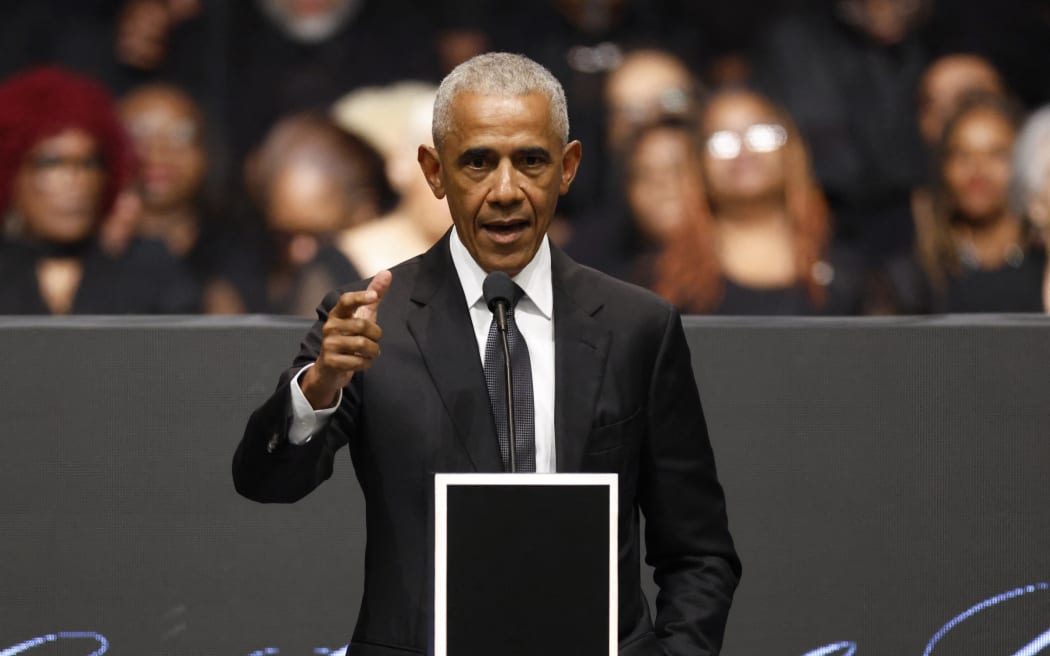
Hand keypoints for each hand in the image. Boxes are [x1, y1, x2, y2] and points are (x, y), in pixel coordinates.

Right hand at [301, 270, 392, 408]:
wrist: (329, 368)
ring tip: (372, 352)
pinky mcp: (330, 362)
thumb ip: (374, 295)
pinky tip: (363, 362)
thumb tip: (387, 272)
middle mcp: (330, 327)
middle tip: (376, 340)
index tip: (374, 296)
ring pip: (362, 344)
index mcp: (338, 314)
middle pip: (362, 325)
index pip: (346, 300)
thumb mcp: (362, 315)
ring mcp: (328, 344)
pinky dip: (366, 363)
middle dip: (376, 334)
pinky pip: (358, 362)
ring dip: (374, 351)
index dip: (360, 297)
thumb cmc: (349, 337)